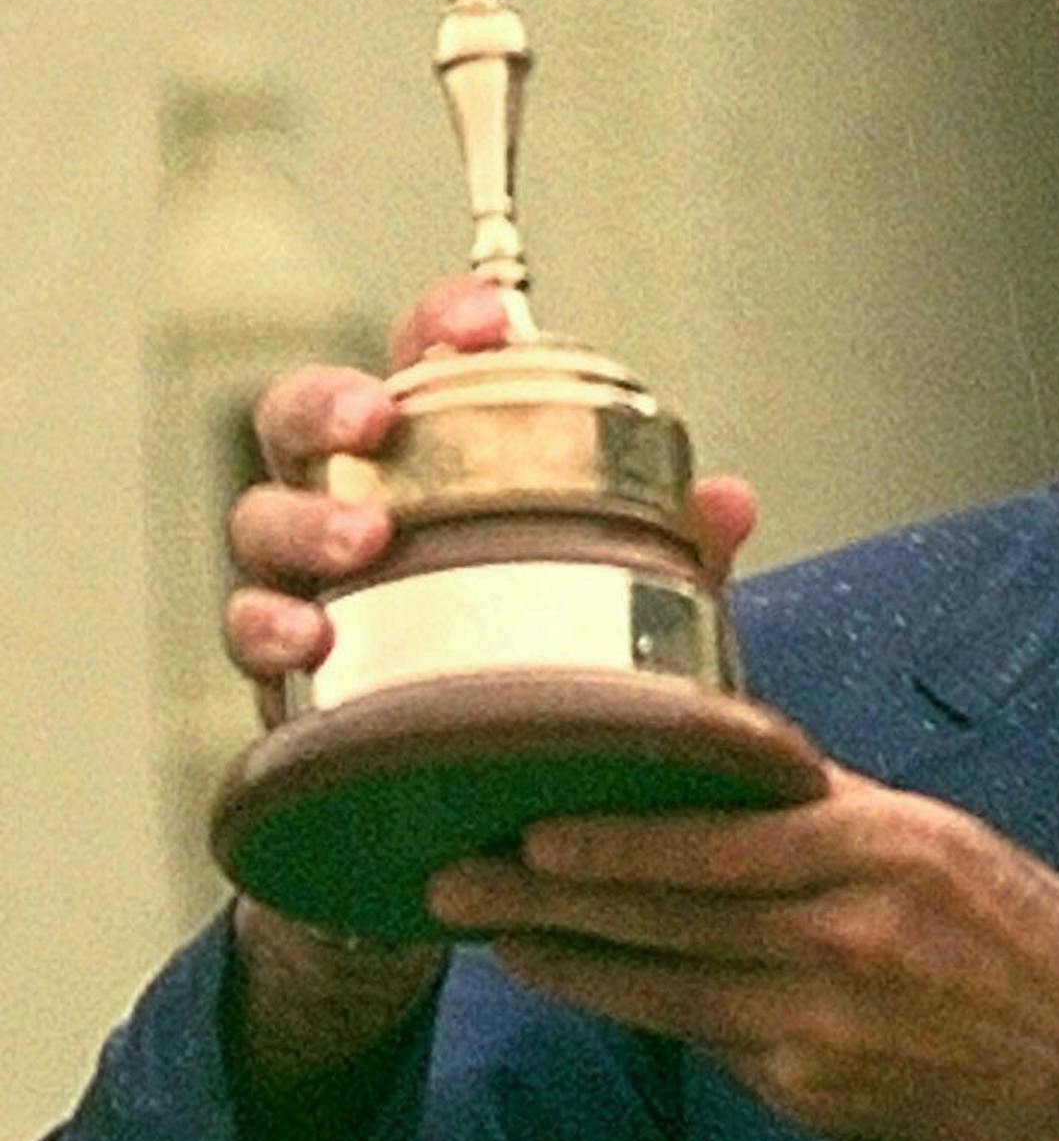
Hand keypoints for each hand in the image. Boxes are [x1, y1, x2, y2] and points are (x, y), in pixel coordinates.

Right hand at [220, 273, 759, 1076]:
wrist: (470, 816)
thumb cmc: (548, 667)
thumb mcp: (625, 604)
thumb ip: (672, 552)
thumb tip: (728, 500)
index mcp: (439, 463)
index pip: (425, 361)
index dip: (442, 325)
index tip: (486, 324)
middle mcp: (358, 505)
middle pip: (306, 419)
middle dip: (331, 404)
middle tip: (377, 418)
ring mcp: (307, 587)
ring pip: (260, 521)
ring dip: (302, 522)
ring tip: (359, 546)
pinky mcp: (281, 674)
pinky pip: (248, 636)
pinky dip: (269, 632)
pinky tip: (307, 645)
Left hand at [428, 772, 1058, 1140]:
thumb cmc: (1025, 935)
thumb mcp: (940, 839)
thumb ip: (832, 810)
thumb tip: (732, 772)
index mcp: (880, 853)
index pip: (720, 843)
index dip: (616, 840)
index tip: (533, 825)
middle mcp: (843, 940)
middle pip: (667, 917)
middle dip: (550, 900)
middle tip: (457, 880)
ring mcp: (821, 1031)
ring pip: (664, 989)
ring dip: (572, 961)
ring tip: (497, 936)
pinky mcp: (811, 1096)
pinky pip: (707, 1041)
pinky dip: (644, 1007)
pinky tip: (596, 986)